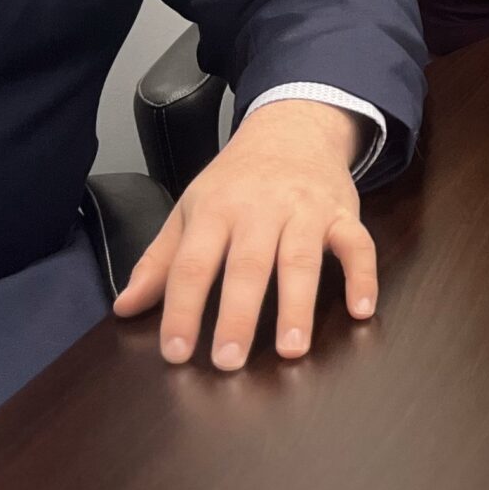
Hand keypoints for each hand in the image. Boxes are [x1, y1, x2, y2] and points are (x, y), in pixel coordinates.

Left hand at [112, 99, 376, 368]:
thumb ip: (160, 261)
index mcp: (215, 210)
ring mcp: (305, 210)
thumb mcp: (190, 210)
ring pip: (301, 259)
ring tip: (291, 350)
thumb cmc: (236, 180)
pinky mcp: (343, 213)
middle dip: (238, 314)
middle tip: (229, 361)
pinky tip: (362, 310)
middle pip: (247, 265)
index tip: (176, 352)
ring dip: (297, 305)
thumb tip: (125, 308)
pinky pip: (358, 244)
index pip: (193, 264)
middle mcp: (260, 209)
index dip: (182, 309)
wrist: (293, 128)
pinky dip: (363, 276)